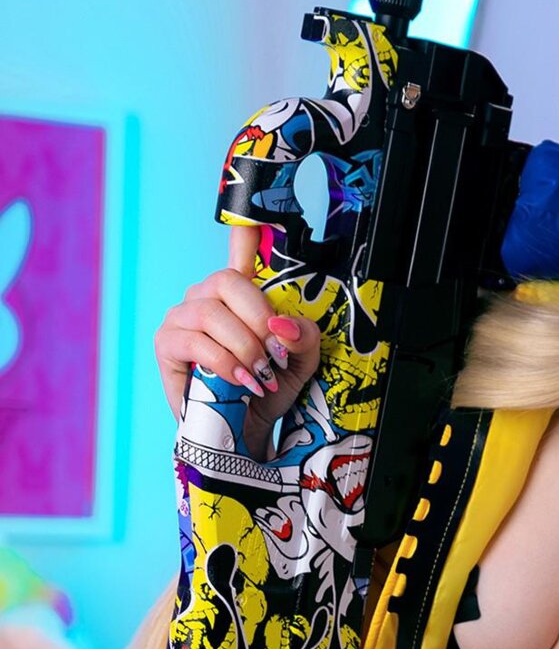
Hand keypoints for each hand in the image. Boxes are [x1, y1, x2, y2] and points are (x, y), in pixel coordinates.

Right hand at [153, 224, 321, 452]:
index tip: (251, 218)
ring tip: (260, 375)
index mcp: (239, 294)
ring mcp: (182, 317)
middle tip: (275, 354)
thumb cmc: (270, 390)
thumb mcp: (300, 362)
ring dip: (243, 346)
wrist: (247, 430)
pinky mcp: (166, 344)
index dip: (243, 233)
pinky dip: (224, 361)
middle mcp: (206, 297)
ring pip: (211, 313)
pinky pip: (194, 341)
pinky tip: (241, 380)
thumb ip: (302, 337)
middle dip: (257, 318)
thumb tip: (280, 325)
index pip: (239, 253)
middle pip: (227, 281)